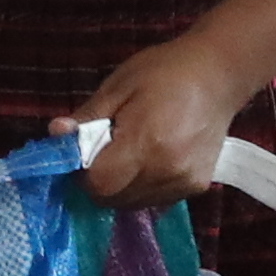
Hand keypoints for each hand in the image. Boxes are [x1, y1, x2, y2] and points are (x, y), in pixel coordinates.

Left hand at [62, 33, 260, 210]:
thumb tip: (56, 134)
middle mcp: (167, 171)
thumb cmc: (164, 72)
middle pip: (113, 198)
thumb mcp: (118, 86)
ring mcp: (184, 183)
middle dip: (98, 180)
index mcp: (147, 143)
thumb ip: (88, 116)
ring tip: (129, 151)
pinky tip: (150, 159)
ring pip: (133, 203)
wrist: (220, 74)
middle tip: (102, 150)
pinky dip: (142, 186)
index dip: (82, 172)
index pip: (99, 183)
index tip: (81, 153)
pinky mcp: (196, 188)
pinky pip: (154, 199)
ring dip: (120, 186)